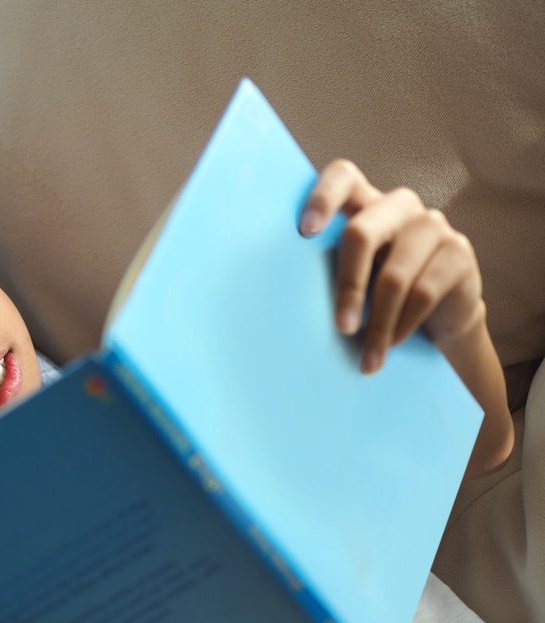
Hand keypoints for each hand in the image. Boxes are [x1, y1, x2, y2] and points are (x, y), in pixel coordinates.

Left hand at [300, 160, 512, 475]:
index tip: (304, 232)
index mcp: (362, 203)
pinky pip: (424, 292)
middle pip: (363, 230)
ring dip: (376, 322)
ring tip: (366, 356)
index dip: (322, 196)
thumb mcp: (345, 278)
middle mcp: (399, 207)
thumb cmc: (373, 296)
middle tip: (338, 327)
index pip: (343, 176)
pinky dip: (402, 325)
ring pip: (395, 274)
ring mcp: (432, 226)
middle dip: (346, 285)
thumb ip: (320, 268)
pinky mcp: (459, 254)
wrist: (437, 320)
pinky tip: (390, 347)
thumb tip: (254, 294)